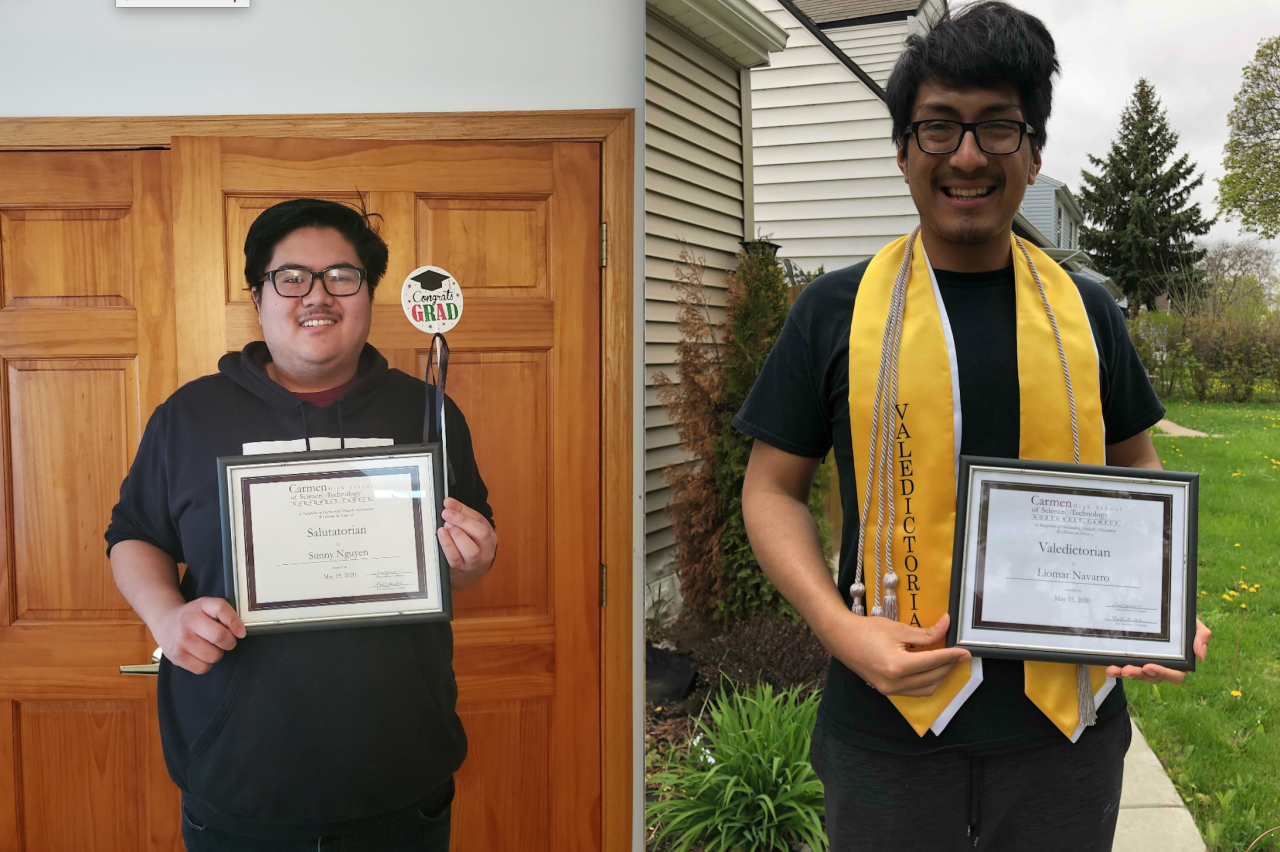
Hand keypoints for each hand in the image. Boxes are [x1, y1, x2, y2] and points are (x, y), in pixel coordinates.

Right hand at [153, 597, 245, 674]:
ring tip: (209, 647)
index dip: (235, 622)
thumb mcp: (208, 606)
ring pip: (214, 655)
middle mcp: (188, 622)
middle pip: (219, 636)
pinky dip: (206, 664)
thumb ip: (226, 614)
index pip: (221, 609)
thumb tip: (240, 632)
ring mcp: (181, 641)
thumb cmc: (193, 616)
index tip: (241, 632)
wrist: (165, 622)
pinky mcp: (176, 657)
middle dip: (229, 642)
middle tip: (225, 641)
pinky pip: (203, 668)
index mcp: (200, 606)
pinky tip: (200, 655)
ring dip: (216, 654)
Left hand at [437, 497, 497, 590]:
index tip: (448, 502)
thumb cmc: (469, 547)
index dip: (463, 509)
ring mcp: (475, 561)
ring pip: (471, 549)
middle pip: (481, 533)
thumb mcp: (470, 531)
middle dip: (462, 521)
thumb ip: (462, 515)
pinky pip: (455, 558)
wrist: (469, 573)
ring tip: (446, 526)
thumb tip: (448, 503)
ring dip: (457, 535)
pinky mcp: (462, 569)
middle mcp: (486, 549)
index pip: (479, 519)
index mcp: (490, 535)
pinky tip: (441, 536)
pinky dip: (448, 546)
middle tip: (446, 513)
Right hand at [824, 612, 970, 696]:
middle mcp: (894, 683)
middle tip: (959, 654)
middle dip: (949, 666)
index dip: (951, 656)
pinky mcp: (887, 691)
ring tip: (947, 661)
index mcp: (897, 666)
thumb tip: (946, 626)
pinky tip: (931, 669)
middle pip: (932, 677)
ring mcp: (890, 690)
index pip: (933, 662)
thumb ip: (925, 633)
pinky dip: (927, 681)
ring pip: (926, 689)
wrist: (841, 638)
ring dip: (940, 676)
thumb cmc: (867, 629)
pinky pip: (915, 691)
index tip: (965, 651)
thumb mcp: (898, 628)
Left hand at [1106, 618, 1209, 684]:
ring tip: (1115, 669)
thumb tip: (1201, 656)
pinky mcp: (1134, 659)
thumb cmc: (1182, 620)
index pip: (1174, 675)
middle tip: (1128, 669)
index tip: (1149, 667)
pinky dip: (1118, 669)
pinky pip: (1126, 666)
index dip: (1162, 673)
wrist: (1165, 611)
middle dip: (1139, 675)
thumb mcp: (1195, 625)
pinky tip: (1110, 667)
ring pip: (1137, 674)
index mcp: (1179, 663)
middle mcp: (1163, 666)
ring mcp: (1147, 663)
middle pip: (1152, 677)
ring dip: (1126, 673)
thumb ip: (1201, 636)